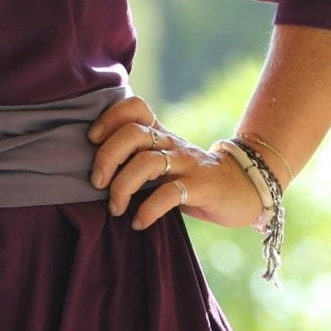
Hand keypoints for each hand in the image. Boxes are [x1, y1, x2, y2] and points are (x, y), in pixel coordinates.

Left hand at [85, 95, 271, 230]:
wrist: (241, 188)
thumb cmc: (189, 178)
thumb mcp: (162, 162)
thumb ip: (134, 159)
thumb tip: (89, 173)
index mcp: (160, 134)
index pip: (135, 107)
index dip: (109, 118)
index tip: (92, 140)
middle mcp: (171, 143)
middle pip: (133, 134)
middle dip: (107, 157)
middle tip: (96, 183)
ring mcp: (186, 163)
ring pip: (147, 163)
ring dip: (122, 187)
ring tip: (115, 209)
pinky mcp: (200, 186)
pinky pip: (169, 193)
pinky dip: (148, 210)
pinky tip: (138, 222)